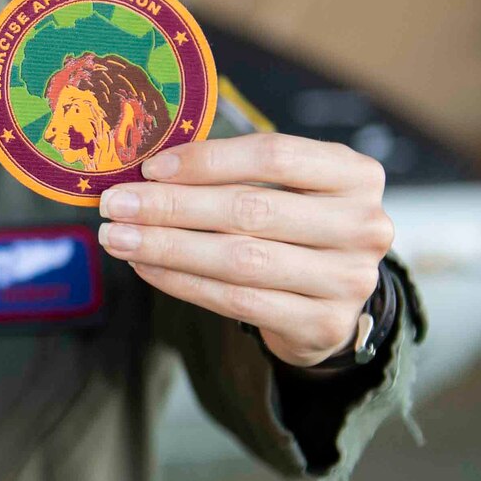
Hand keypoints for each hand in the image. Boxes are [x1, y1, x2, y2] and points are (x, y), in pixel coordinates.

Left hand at [95, 133, 395, 367]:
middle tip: (116, 204)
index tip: (150, 168)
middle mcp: (363, 225)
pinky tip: (146, 266)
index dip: (207, 161)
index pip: (275, 156)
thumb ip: (231, 172)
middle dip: (172, 206)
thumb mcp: (283, 187)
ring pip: (240, 260)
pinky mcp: (322, 324)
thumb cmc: (294, 226)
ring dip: (168, 247)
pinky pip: (237, 301)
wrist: (332, 298)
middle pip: (252, 210)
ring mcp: (348, 280)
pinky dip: (183, 282)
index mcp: (355, 174)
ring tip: (119, 237)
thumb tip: (146, 170)